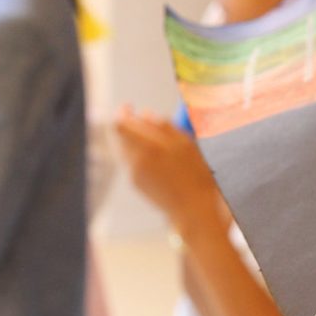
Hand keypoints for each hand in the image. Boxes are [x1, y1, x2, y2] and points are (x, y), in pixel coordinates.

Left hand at [114, 104, 223, 233]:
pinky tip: (156, 157)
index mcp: (149, 146)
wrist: (192, 209)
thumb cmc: (195, 175)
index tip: (129, 106)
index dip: (123, 112)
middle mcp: (136, 159)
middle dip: (129, 125)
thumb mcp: (186, 144)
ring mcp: (133, 173)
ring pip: (124, 147)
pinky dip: (138, 153)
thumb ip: (164, 125)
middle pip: (119, 134)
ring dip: (133, 139)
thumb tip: (144, 113)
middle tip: (141, 119)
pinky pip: (130, 160)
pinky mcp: (135, 183)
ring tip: (154, 140)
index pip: (121, 123)